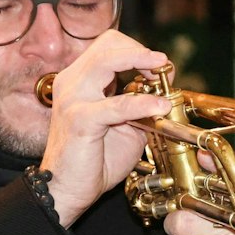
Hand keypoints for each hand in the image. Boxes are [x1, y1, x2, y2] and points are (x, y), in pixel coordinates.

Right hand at [37, 31, 171, 226]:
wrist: (68, 190)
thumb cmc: (94, 160)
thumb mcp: (125, 126)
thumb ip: (140, 106)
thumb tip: (167, 93)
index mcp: (80, 79)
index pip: (110, 45)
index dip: (138, 50)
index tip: (160, 67)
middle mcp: (72, 82)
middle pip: (108, 43)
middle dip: (141, 51)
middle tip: (163, 66)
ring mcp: (73, 98)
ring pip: (107, 60)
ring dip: (140, 62)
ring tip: (162, 73)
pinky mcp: (80, 120)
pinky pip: (116, 104)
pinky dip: (141, 104)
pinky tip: (159, 108)